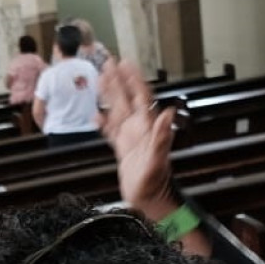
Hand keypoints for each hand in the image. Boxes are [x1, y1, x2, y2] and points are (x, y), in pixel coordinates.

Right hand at [97, 61, 178, 215]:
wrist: (150, 200)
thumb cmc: (155, 183)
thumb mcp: (158, 159)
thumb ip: (163, 135)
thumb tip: (169, 112)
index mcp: (147, 128)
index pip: (140, 97)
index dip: (133, 79)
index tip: (125, 64)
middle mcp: (139, 129)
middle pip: (126, 98)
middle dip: (118, 80)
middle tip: (108, 63)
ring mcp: (130, 138)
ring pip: (117, 110)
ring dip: (109, 95)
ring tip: (99, 79)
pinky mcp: (122, 149)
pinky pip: (111, 131)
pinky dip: (102, 122)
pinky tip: (95, 115)